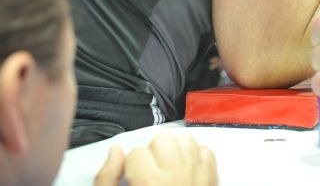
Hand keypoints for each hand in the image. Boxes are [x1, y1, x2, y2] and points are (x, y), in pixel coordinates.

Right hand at [94, 133, 217, 185]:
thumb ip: (106, 178)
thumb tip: (115, 150)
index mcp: (150, 182)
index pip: (136, 153)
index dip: (131, 165)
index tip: (132, 177)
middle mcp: (177, 175)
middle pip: (163, 139)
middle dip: (153, 153)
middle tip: (150, 172)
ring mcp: (199, 175)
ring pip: (186, 140)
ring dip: (175, 149)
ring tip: (167, 166)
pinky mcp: (213, 178)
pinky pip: (206, 152)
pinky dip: (196, 156)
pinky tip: (186, 169)